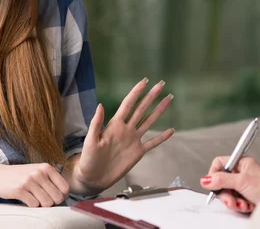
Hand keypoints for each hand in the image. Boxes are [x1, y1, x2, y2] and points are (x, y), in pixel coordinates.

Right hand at [0, 163, 69, 206]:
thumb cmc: (20, 176)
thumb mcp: (37, 172)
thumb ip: (51, 180)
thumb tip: (64, 197)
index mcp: (47, 167)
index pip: (65, 188)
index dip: (62, 196)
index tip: (54, 197)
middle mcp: (39, 173)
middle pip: (57, 198)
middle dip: (51, 202)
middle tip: (42, 200)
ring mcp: (30, 180)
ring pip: (47, 203)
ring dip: (41, 204)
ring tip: (33, 198)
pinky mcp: (20, 190)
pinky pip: (34, 205)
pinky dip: (31, 205)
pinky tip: (25, 199)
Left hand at [73, 78, 174, 192]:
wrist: (93, 177)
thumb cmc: (88, 158)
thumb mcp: (90, 140)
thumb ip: (96, 123)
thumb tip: (100, 105)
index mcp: (115, 125)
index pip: (128, 104)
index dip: (136, 93)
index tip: (144, 81)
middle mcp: (126, 129)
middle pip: (141, 109)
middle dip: (151, 97)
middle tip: (161, 84)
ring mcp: (133, 140)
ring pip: (149, 122)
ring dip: (159, 111)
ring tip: (168, 100)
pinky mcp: (137, 152)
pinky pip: (152, 143)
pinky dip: (162, 137)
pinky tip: (171, 130)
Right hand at [200, 157, 259, 213]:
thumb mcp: (241, 181)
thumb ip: (222, 180)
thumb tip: (206, 180)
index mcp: (240, 163)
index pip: (219, 164)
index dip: (214, 174)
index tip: (212, 183)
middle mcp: (240, 172)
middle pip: (221, 181)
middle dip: (225, 194)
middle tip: (230, 200)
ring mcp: (242, 184)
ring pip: (227, 192)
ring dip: (233, 201)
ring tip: (242, 204)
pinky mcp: (244, 195)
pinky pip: (234, 200)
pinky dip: (239, 205)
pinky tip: (247, 205)